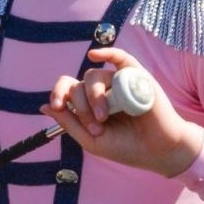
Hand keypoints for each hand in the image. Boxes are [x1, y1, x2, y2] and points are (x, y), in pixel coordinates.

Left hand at [44, 49, 201, 177]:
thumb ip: (69, 122)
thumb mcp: (92, 140)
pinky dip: (107, 52)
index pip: (68, 89)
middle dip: (81, 105)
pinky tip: (95, 54)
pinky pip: (120, 58)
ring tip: (105, 118)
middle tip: (96, 126)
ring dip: (94, 96)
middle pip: (79, 84)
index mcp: (90, 104)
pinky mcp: (137, 77)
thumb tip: (45, 106)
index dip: (57, 94)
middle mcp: (103, 90)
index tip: (56, 107)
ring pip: (95, 75)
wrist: (158, 151)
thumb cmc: (127, 147)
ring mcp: (120, 82)